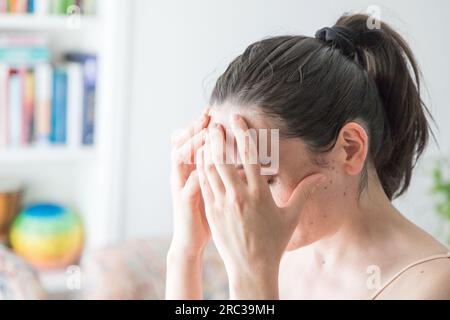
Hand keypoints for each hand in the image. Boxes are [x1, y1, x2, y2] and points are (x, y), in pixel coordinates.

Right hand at [170, 110, 210, 256]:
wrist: (190, 241)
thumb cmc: (205, 214)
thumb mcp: (211, 189)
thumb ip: (221, 174)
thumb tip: (240, 160)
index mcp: (190, 170)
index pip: (193, 142)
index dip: (200, 126)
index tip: (213, 111)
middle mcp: (182, 175)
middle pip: (182, 144)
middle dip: (194, 128)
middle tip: (207, 114)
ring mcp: (180, 187)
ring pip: (181, 160)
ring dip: (192, 144)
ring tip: (205, 131)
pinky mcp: (184, 202)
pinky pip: (188, 184)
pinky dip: (196, 172)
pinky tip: (206, 162)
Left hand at [196, 114, 325, 298]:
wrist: (251, 267)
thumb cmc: (273, 242)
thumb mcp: (291, 217)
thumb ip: (305, 192)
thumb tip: (322, 176)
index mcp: (259, 194)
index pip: (250, 157)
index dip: (243, 134)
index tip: (237, 118)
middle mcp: (238, 196)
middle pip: (224, 159)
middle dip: (217, 138)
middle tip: (215, 123)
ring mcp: (222, 204)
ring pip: (209, 170)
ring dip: (206, 151)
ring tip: (206, 137)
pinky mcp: (211, 211)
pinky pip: (203, 184)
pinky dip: (200, 169)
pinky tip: (200, 158)